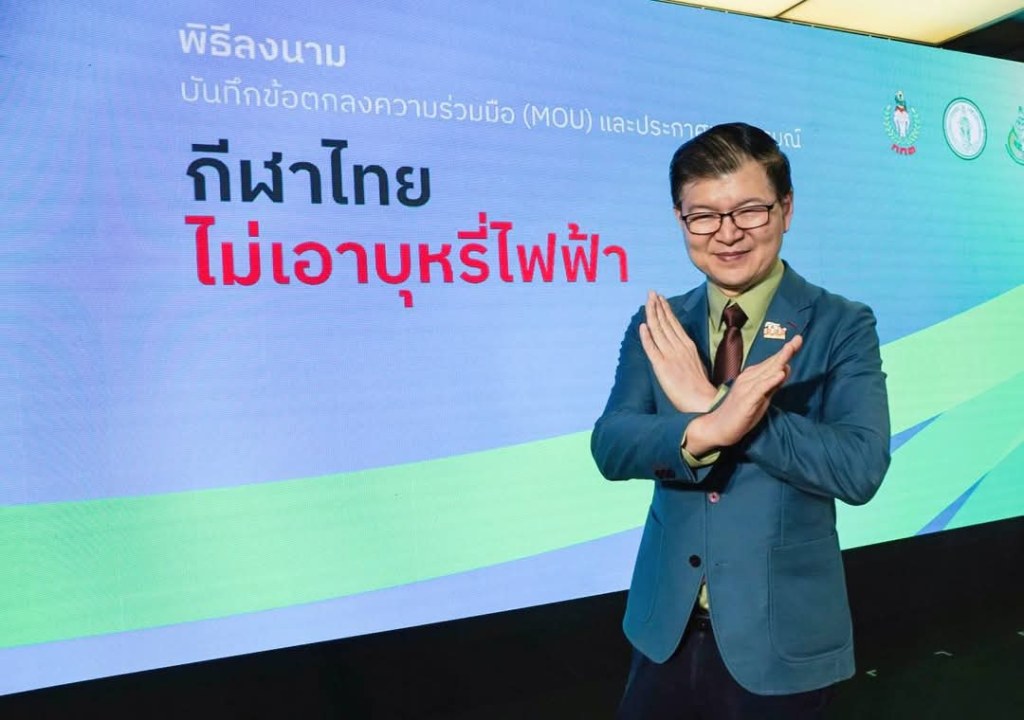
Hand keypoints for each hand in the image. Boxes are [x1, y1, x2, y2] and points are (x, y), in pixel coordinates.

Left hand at [639, 290, 717, 412]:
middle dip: (658, 306)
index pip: (674, 324)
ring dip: (652, 315)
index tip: (660, 299)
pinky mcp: (662, 367)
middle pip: (666, 323)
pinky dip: (647, 337)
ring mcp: (670, 356)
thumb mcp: (696, 363)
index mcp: (688, 346)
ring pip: (659, 331)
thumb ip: (686, 352)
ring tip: (647, 301)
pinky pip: (653, 349)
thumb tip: (680, 344)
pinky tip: (643, 326)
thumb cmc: (700, 387)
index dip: (666, 310)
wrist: (703, 401)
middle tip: (651, 293)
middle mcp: (679, 347)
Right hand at [685, 334, 802, 454]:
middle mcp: (748, 379)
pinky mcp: (746, 401)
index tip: (798, 340)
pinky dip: (770, 381)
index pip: (772, 362)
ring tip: (791, 348)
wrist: (717, 427)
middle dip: (786, 351)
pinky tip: (780, 374)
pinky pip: (760, 389)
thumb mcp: (761, 398)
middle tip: (799, 338)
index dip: (786, 351)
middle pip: (771, 363)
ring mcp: (746, 389)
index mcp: (752, 376)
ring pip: (766, 372)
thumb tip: (785, 368)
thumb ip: (773, 384)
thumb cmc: (740, 414)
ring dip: (780, 360)